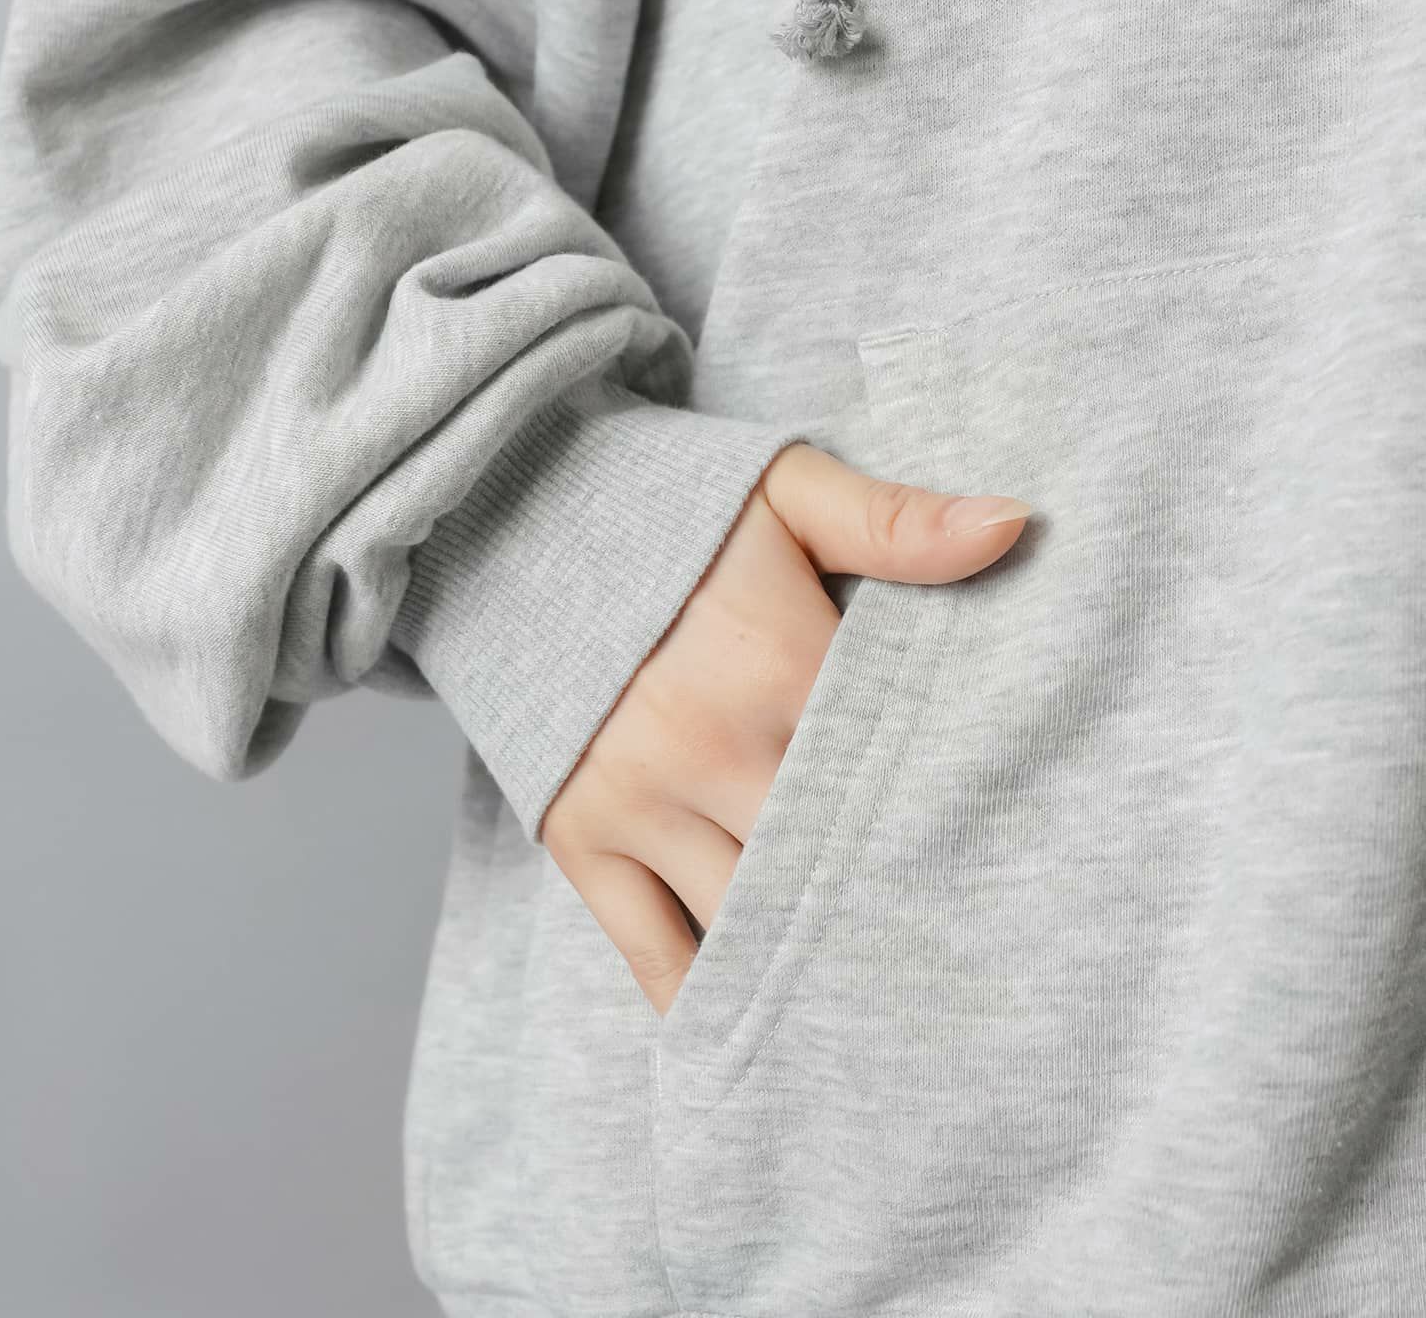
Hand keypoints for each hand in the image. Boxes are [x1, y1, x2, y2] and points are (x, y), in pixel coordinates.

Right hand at [539, 441, 1032, 1015]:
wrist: (515, 518)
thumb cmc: (669, 507)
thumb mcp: (785, 491)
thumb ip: (895, 521)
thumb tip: (1011, 525)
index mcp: (786, 671)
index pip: (894, 778)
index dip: (947, 825)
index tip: (1001, 870)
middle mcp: (717, 752)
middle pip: (832, 867)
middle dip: (890, 908)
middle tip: (962, 965)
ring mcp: (643, 803)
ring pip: (752, 924)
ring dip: (811, 962)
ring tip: (883, 1009)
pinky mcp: (581, 837)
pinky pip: (653, 951)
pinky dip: (706, 1001)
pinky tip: (757, 1036)